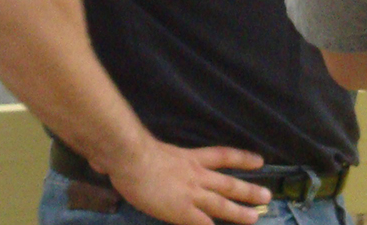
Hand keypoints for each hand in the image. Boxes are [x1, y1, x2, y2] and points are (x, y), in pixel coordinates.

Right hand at [107, 140, 272, 224]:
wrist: (131, 158)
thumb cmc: (129, 151)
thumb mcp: (136, 149)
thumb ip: (128, 156)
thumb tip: (98, 160)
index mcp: (188, 158)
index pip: (222, 156)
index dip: (241, 159)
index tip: (260, 161)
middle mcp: (195, 176)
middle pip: (228, 183)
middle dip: (248, 190)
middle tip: (267, 196)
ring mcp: (191, 194)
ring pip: (222, 204)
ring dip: (240, 212)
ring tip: (256, 217)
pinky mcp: (183, 212)